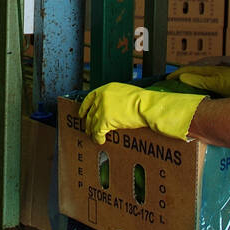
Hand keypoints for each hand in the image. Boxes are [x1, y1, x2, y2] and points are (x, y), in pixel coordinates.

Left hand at [79, 82, 202, 145]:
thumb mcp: (125, 93)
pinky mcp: (104, 120)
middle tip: (88, 129)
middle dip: (89, 123)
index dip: (85, 108)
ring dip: (93, 132)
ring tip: (94, 137)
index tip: (82, 114)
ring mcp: (102, 109)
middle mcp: (101, 97)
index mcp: (106, 89)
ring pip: (92, 123)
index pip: (89, 98)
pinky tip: (100, 141)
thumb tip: (111, 108)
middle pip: (90, 113)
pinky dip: (98, 138)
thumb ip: (114, 98)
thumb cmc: (142, 101)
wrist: (146, 106)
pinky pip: (97, 132)